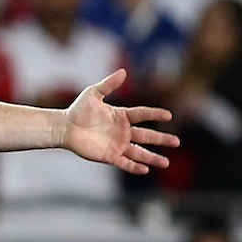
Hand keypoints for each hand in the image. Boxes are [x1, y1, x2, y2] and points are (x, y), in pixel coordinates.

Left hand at [63, 70, 178, 173]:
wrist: (64, 127)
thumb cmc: (78, 110)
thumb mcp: (93, 94)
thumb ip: (109, 84)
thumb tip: (124, 71)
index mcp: (121, 116)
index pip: (142, 114)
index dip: (154, 114)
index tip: (168, 115)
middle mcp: (122, 131)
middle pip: (146, 136)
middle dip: (161, 139)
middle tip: (176, 142)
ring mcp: (117, 144)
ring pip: (138, 152)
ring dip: (152, 158)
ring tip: (166, 163)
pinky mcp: (109, 156)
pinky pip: (124, 163)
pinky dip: (134, 167)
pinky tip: (145, 169)